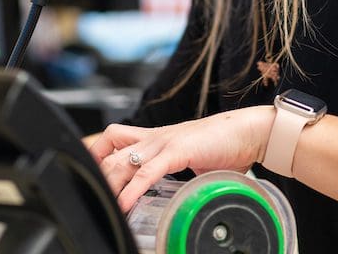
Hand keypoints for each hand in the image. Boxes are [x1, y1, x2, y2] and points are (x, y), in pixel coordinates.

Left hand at [87, 106, 273, 211]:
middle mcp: (154, 137)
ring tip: (102, 205)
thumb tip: (179, 195)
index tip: (88, 173)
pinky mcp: (176, 151)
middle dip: (97, 174)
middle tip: (89, 195)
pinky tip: (125, 204)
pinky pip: (146, 173)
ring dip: (109, 185)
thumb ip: (179, 174)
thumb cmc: (224, 146)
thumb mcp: (192, 160)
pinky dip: (132, 190)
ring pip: (122, 162)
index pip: (114, 137)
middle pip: (110, 150)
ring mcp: (163, 142)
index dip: (96, 153)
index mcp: (156, 138)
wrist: (248, 133)